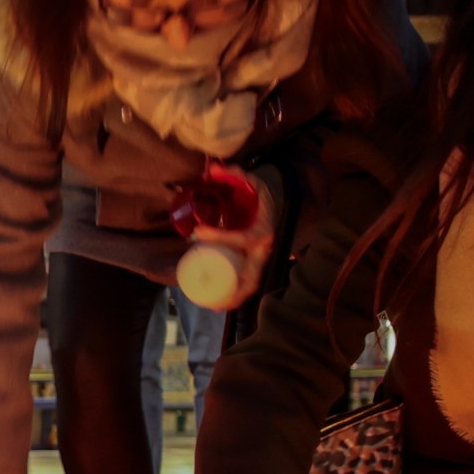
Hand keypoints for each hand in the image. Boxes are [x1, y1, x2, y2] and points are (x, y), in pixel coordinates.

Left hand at [184, 177, 278, 310]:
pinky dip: (236, 296)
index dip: (219, 237)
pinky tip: (219, 304)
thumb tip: (212, 169)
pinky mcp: (257, 264)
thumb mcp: (249, 181)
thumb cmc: (259, 195)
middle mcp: (265, 250)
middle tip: (207, 297)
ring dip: (233, 299)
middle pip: (251, 277)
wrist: (277, 203)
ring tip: (209, 304)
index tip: (196, 233)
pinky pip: (249, 283)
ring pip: (250, 284)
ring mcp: (262, 259)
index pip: (241, 239)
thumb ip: (233, 173)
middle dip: (232, 291)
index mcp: (263, 231)